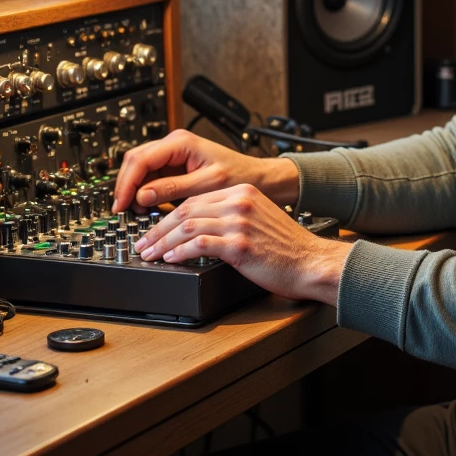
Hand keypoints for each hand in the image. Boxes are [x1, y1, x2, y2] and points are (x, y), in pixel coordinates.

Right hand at [112, 130, 300, 212]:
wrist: (258, 178)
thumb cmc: (241, 175)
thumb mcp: (208, 184)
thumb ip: (174, 188)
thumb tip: (143, 196)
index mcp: (180, 142)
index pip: (141, 159)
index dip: (127, 182)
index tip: (121, 203)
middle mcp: (173, 145)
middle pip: (135, 162)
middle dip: (125, 186)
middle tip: (121, 210)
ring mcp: (172, 156)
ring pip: (140, 170)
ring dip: (134, 190)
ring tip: (134, 212)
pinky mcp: (175, 168)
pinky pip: (151, 178)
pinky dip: (145, 193)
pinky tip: (145, 208)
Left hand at [133, 184, 348, 304]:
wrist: (312, 263)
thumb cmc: (288, 250)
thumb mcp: (260, 220)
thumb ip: (232, 218)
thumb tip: (198, 230)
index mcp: (243, 193)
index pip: (195, 199)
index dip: (169, 215)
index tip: (155, 230)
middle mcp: (240, 202)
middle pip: (186, 210)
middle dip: (159, 229)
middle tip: (143, 244)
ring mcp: (240, 222)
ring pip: (188, 226)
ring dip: (164, 242)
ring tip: (150, 254)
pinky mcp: (240, 244)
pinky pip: (200, 244)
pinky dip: (181, 252)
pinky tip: (171, 259)